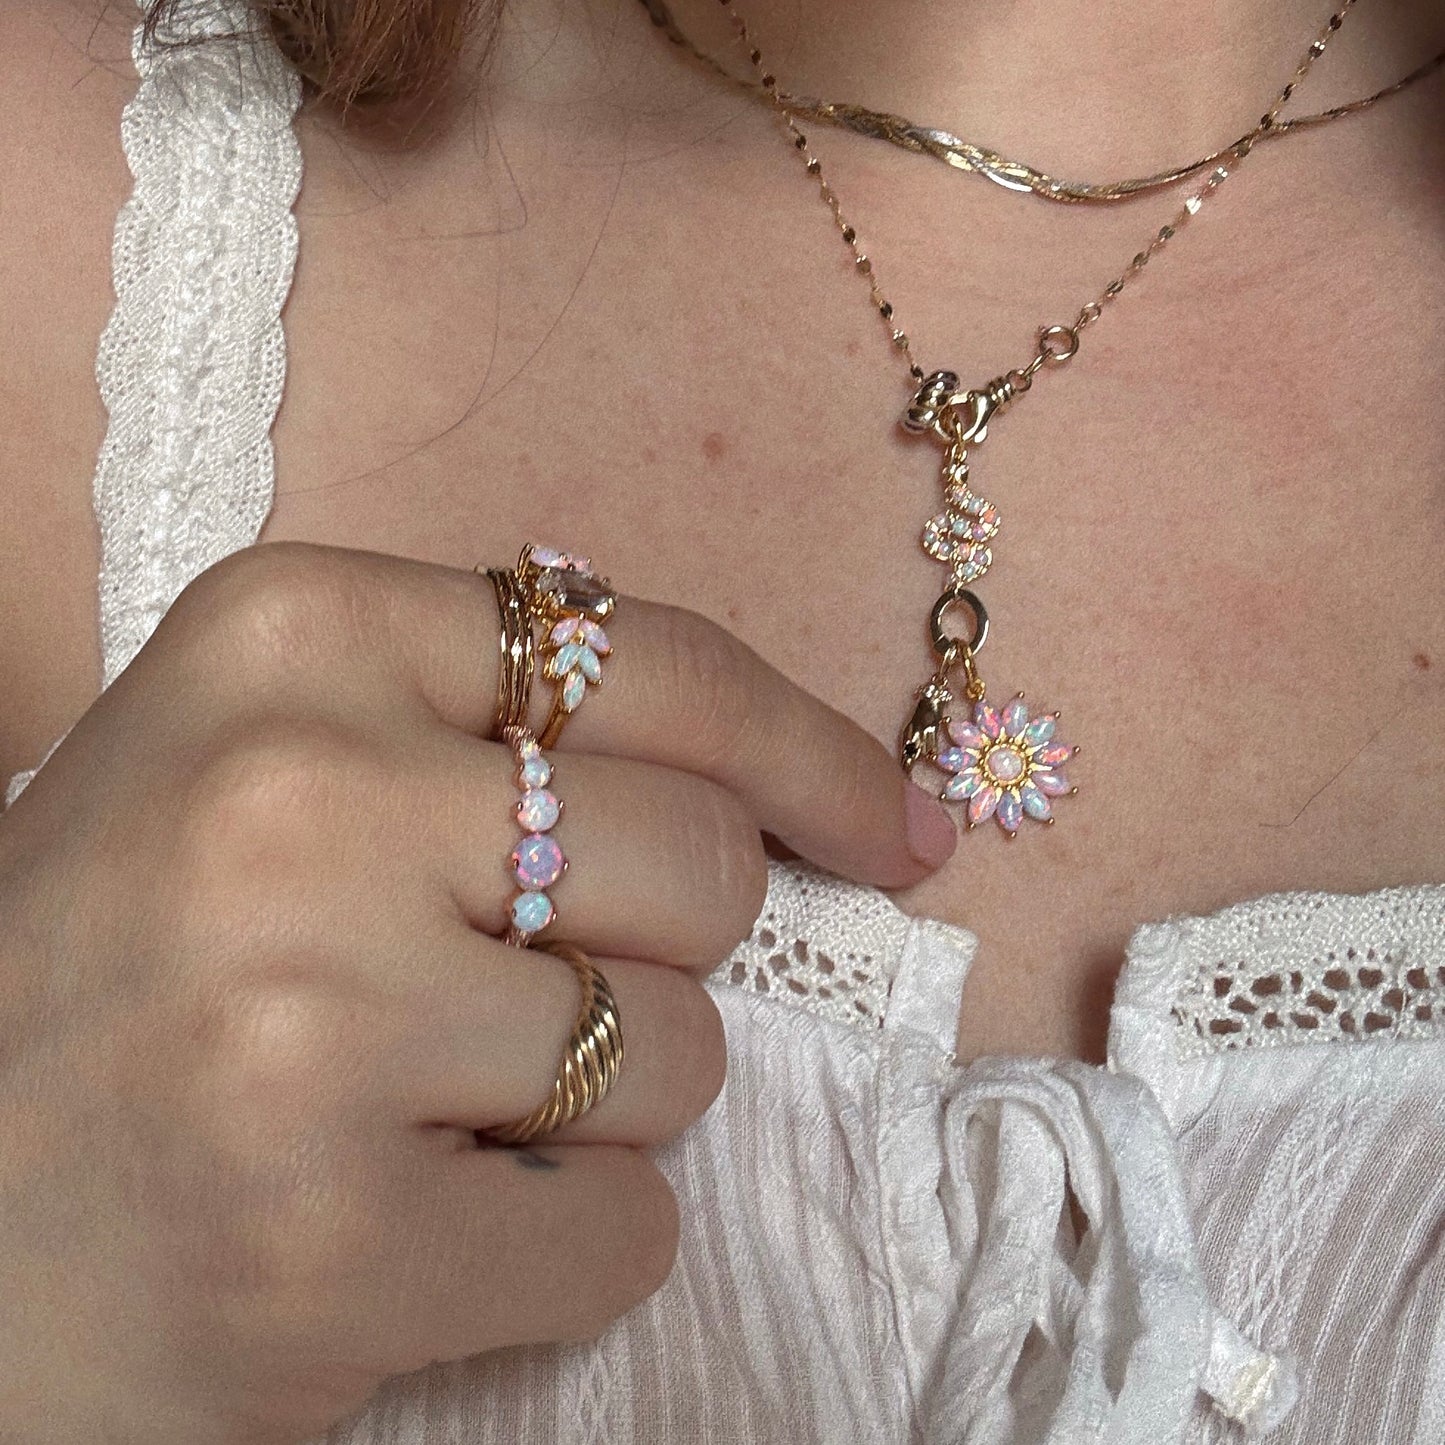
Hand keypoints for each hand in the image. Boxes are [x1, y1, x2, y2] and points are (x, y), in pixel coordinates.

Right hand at [0, 542, 954, 1442]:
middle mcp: (299, 800)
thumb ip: (493, 729)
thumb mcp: (277, 755)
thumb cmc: (131, 959)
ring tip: (425, 1107)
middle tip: (516, 985)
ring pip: (679, 1052)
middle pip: (701, 861)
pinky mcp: (331, 1244)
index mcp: (294, 638)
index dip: (809, 750)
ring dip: (600, 1098)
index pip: (658, 662)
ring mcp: (312, 1027)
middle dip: (664, 946)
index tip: (898, 825)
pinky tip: (416, 1220)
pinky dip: (569, 1239)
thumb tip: (780, 790)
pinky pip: (625, 1229)